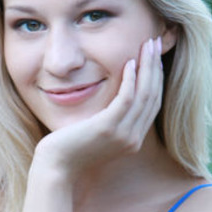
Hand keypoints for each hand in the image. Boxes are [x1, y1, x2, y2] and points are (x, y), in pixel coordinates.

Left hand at [33, 36, 164, 176]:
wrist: (55, 168)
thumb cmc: (69, 149)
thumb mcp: (95, 133)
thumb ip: (108, 119)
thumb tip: (111, 99)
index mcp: (132, 140)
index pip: (152, 104)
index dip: (156, 78)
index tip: (154, 56)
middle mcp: (132, 139)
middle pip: (153, 97)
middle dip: (155, 67)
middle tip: (154, 43)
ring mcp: (122, 135)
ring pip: (144, 95)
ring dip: (147, 67)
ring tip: (147, 45)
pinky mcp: (108, 129)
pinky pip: (126, 99)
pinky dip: (131, 80)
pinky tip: (129, 62)